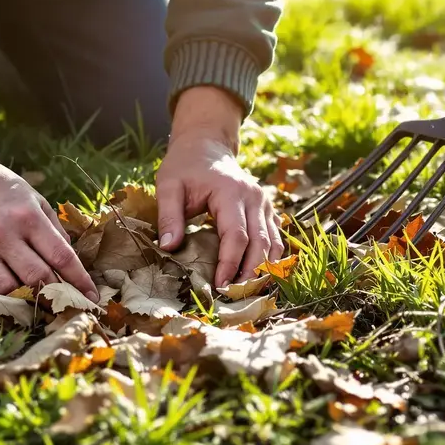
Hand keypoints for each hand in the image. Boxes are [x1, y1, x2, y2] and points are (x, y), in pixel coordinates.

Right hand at [0, 123, 97, 298]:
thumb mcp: (31, 196)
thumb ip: (52, 226)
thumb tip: (70, 259)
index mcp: (27, 217)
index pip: (61, 257)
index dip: (80, 281)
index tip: (92, 297)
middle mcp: (3, 235)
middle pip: (38, 278)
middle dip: (56, 295)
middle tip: (65, 306)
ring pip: (8, 290)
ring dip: (25, 300)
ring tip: (35, 304)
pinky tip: (2, 304)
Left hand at [156, 86, 284, 286]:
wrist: (206, 146)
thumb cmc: (185, 166)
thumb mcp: (168, 185)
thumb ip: (169, 215)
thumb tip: (168, 247)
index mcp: (231, 193)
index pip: (237, 236)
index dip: (230, 264)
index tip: (220, 286)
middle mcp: (255, 198)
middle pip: (261, 244)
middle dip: (251, 274)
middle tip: (237, 298)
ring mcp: (266, 203)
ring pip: (275, 244)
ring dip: (266, 270)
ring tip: (249, 294)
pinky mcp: (268, 210)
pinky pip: (276, 239)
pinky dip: (271, 260)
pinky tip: (258, 278)